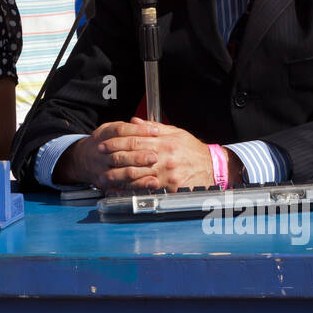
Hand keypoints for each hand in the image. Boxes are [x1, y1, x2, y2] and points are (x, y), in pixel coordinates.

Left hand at [66, 118, 214, 191]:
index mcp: (165, 142)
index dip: (116, 143)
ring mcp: (167, 174)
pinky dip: (132, 191)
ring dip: (118, 177)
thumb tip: (134, 122)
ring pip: (138, 176)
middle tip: (99, 159)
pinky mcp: (170, 188)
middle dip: (113, 159)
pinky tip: (120, 190)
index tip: (103, 144)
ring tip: (104, 177)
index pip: (135, 141)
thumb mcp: (176, 133)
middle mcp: (165, 158)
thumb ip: (153, 128)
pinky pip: (147, 190)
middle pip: (133, 158)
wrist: (213, 167)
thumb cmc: (192, 150)